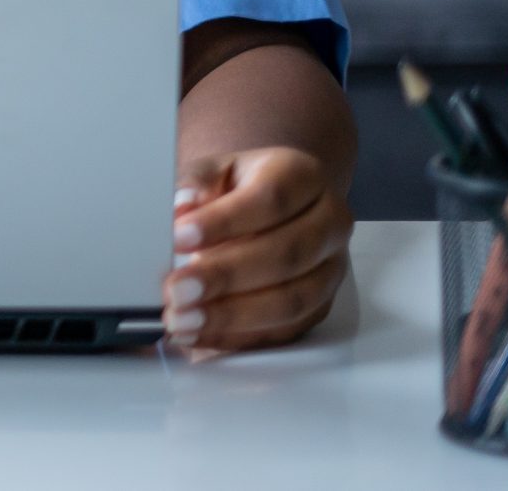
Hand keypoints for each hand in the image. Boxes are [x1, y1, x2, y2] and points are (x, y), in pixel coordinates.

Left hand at [164, 147, 350, 353]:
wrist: (270, 206)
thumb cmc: (238, 187)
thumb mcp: (216, 170)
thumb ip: (197, 183)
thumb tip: (180, 209)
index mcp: (304, 176)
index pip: (271, 199)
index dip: (224, 221)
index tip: (179, 236)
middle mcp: (328, 223)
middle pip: (286, 254)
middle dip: (225, 276)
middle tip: (176, 288)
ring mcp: (330, 270)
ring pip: (291, 300)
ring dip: (231, 315)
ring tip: (182, 318)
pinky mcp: (319, 308)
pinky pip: (283, 331)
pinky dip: (235, 336)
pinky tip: (197, 333)